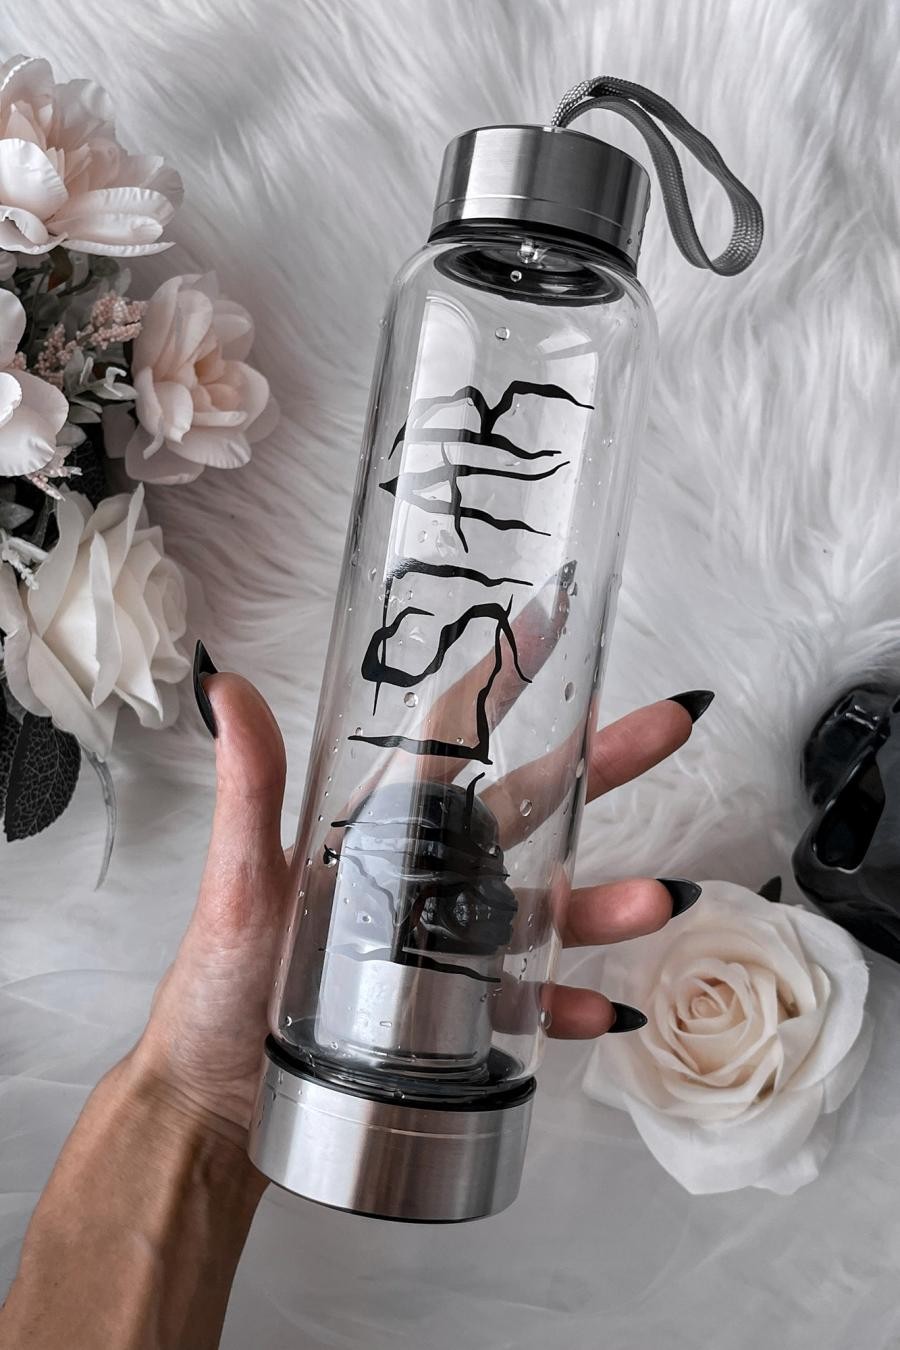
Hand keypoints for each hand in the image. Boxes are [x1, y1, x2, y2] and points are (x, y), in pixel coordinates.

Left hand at [133, 648, 709, 1143]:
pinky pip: (525, 1002)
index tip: (552, 618)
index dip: (501, 678)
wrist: (217, 1100)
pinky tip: (606, 1011)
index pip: (449, 735)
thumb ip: (250, 792)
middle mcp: (426, 872)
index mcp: (380, 826)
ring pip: (543, 906)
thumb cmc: (218, 984)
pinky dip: (567, 1005)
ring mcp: (448, 941)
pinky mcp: (456, 1014)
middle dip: (600, 764)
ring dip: (604, 902)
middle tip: (670, 724)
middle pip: (527, 805)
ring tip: (661, 898)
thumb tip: (226, 687)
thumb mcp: (238, 883)